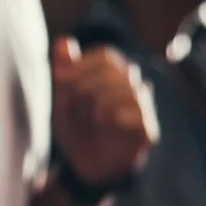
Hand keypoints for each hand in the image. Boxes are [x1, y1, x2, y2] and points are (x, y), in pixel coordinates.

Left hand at [50, 38, 155, 189]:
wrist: (83, 164)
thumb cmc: (75, 125)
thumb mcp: (62, 98)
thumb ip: (65, 69)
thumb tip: (63, 41)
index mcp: (112, 74)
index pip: (106, 56)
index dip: (82, 64)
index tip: (58, 78)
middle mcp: (131, 86)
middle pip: (117, 70)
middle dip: (87, 83)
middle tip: (69, 101)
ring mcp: (141, 108)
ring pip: (130, 90)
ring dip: (102, 100)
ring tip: (87, 115)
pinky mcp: (147, 131)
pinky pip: (141, 115)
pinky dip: (120, 115)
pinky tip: (104, 121)